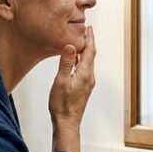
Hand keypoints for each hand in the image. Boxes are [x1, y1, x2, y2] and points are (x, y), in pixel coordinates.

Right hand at [48, 26, 96, 151]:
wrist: (67, 123)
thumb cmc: (62, 105)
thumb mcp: (61, 81)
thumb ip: (66, 63)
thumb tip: (71, 46)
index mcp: (85, 74)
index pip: (90, 51)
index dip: (89, 38)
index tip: (89, 28)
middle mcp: (89, 77)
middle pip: (91, 55)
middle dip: (89, 42)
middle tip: (86, 31)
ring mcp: (88, 83)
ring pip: (89, 62)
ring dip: (86, 51)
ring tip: (81, 42)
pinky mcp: (84, 88)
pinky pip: (85, 69)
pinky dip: (82, 60)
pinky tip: (76, 61)